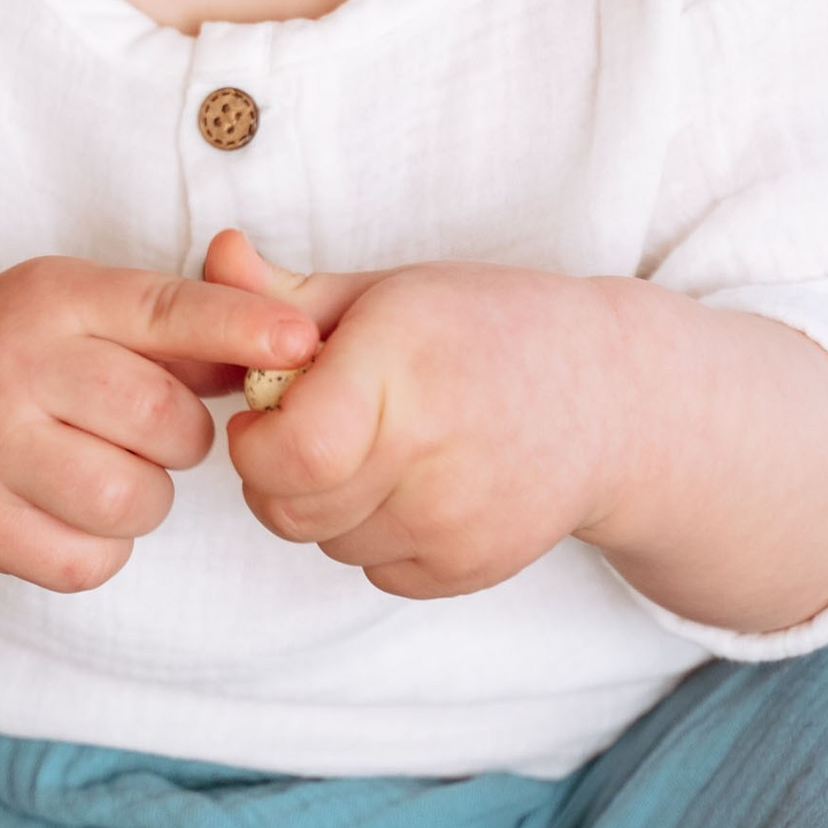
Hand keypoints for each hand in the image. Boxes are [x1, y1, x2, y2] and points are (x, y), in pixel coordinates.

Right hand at [0, 258, 318, 593]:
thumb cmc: (29, 352)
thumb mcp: (89, 308)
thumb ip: (183, 326)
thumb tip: (289, 346)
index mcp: (54, 297)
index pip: (160, 309)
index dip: (236, 327)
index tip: (301, 343)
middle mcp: (12, 366)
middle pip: (158, 418)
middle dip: (182, 435)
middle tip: (150, 428)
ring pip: (130, 498)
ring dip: (145, 495)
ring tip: (110, 469)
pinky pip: (88, 561)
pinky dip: (101, 546)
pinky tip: (71, 508)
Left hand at [208, 230, 616, 599]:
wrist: (611, 397)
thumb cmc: (486, 329)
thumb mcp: (388, 292)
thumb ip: (285, 292)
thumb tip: (217, 255)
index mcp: (401, 366)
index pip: (290, 453)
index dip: (256, 442)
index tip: (266, 411)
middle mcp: (433, 451)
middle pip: (291, 510)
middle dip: (275, 477)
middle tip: (310, 432)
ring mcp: (458, 520)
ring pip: (328, 544)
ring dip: (325, 507)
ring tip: (371, 451)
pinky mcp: (474, 567)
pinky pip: (378, 572)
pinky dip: (375, 537)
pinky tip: (415, 485)